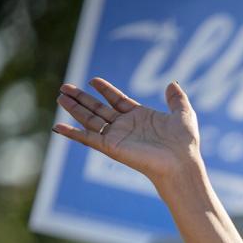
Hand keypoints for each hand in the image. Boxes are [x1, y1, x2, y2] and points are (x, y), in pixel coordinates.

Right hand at [53, 78, 199, 185]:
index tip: (93, 80)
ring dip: (74, 109)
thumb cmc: (184, 142)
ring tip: (60, 97)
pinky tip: (58, 126)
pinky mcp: (111, 147)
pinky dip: (72, 133)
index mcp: (139, 117)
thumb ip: (177, 99)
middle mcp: (126, 127)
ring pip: (90, 120)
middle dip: (82, 98)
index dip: (105, 90)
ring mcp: (117, 137)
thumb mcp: (183, 114)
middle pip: (98, 109)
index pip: (117, 100)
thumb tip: (172, 83)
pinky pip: (88, 138)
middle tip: (64, 87)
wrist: (180, 162)